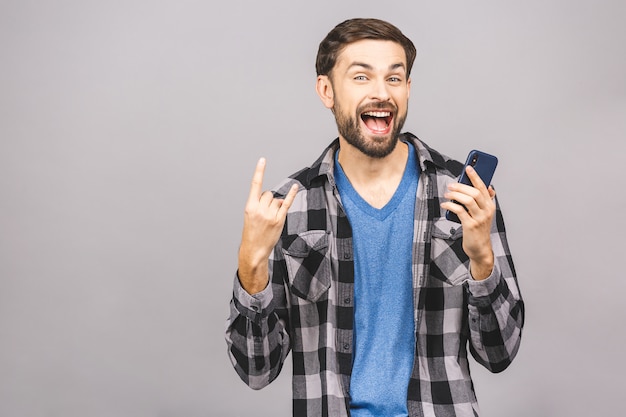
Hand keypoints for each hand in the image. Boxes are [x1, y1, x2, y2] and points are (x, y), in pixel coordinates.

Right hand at [238, 158, 297, 293]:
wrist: (254, 250)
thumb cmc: (252, 233)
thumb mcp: (251, 217)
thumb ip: (262, 205)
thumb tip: (277, 199)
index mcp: (250, 206)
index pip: (255, 185)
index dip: (259, 171)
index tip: (263, 159)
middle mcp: (260, 209)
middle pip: (268, 194)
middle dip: (268, 201)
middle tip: (264, 215)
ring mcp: (270, 214)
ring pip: (276, 200)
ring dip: (275, 206)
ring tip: (269, 220)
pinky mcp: (279, 220)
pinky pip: (287, 203)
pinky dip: (291, 195)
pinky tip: (295, 187)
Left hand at [440, 165, 495, 279]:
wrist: (480, 249)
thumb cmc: (479, 230)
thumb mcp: (484, 214)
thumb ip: (483, 201)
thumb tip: (486, 187)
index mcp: (490, 206)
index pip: (483, 187)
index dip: (475, 176)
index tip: (468, 168)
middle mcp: (487, 211)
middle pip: (474, 192)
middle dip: (461, 186)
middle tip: (451, 185)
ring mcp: (479, 218)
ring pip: (467, 200)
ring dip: (455, 195)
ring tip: (447, 194)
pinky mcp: (470, 225)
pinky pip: (459, 211)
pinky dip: (450, 205)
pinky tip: (445, 204)